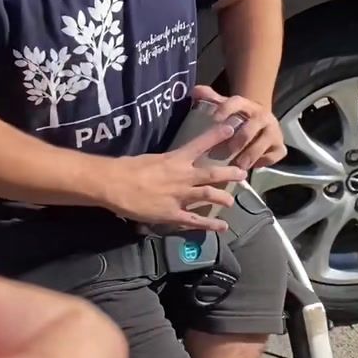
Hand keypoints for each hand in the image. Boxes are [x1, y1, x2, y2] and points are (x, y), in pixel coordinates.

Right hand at [108, 121, 247, 233]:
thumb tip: (168, 165)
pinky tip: (222, 227)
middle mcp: (183, 177)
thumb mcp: (149, 159)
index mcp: (175, 159)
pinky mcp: (173, 214)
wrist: (115, 184)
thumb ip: (164, 164)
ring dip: (223, 198)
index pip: (199, 144)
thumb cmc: (127, 168)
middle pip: (212, 174)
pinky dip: (210, 225)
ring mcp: (180, 196)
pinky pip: (195, 221)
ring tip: (232, 201)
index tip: (231, 130)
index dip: (216, 136)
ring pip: (208, 196)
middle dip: (229, 174)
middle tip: (242, 174)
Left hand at [191, 85, 286, 170]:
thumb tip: (194, 91)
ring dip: (247, 157)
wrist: (260, 121)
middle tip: (222, 154)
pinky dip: (261, 162)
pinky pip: (272, 156)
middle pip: (249, 130)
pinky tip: (250, 167)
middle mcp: (263, 116)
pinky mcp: (280, 147)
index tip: (214, 120)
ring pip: (261, 145)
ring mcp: (274, 132)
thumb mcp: (224, 106)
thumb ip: (210, 98)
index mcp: (247, 105)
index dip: (225, 110)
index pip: (236, 103)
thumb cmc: (237, 116)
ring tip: (235, 167)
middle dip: (235, 142)